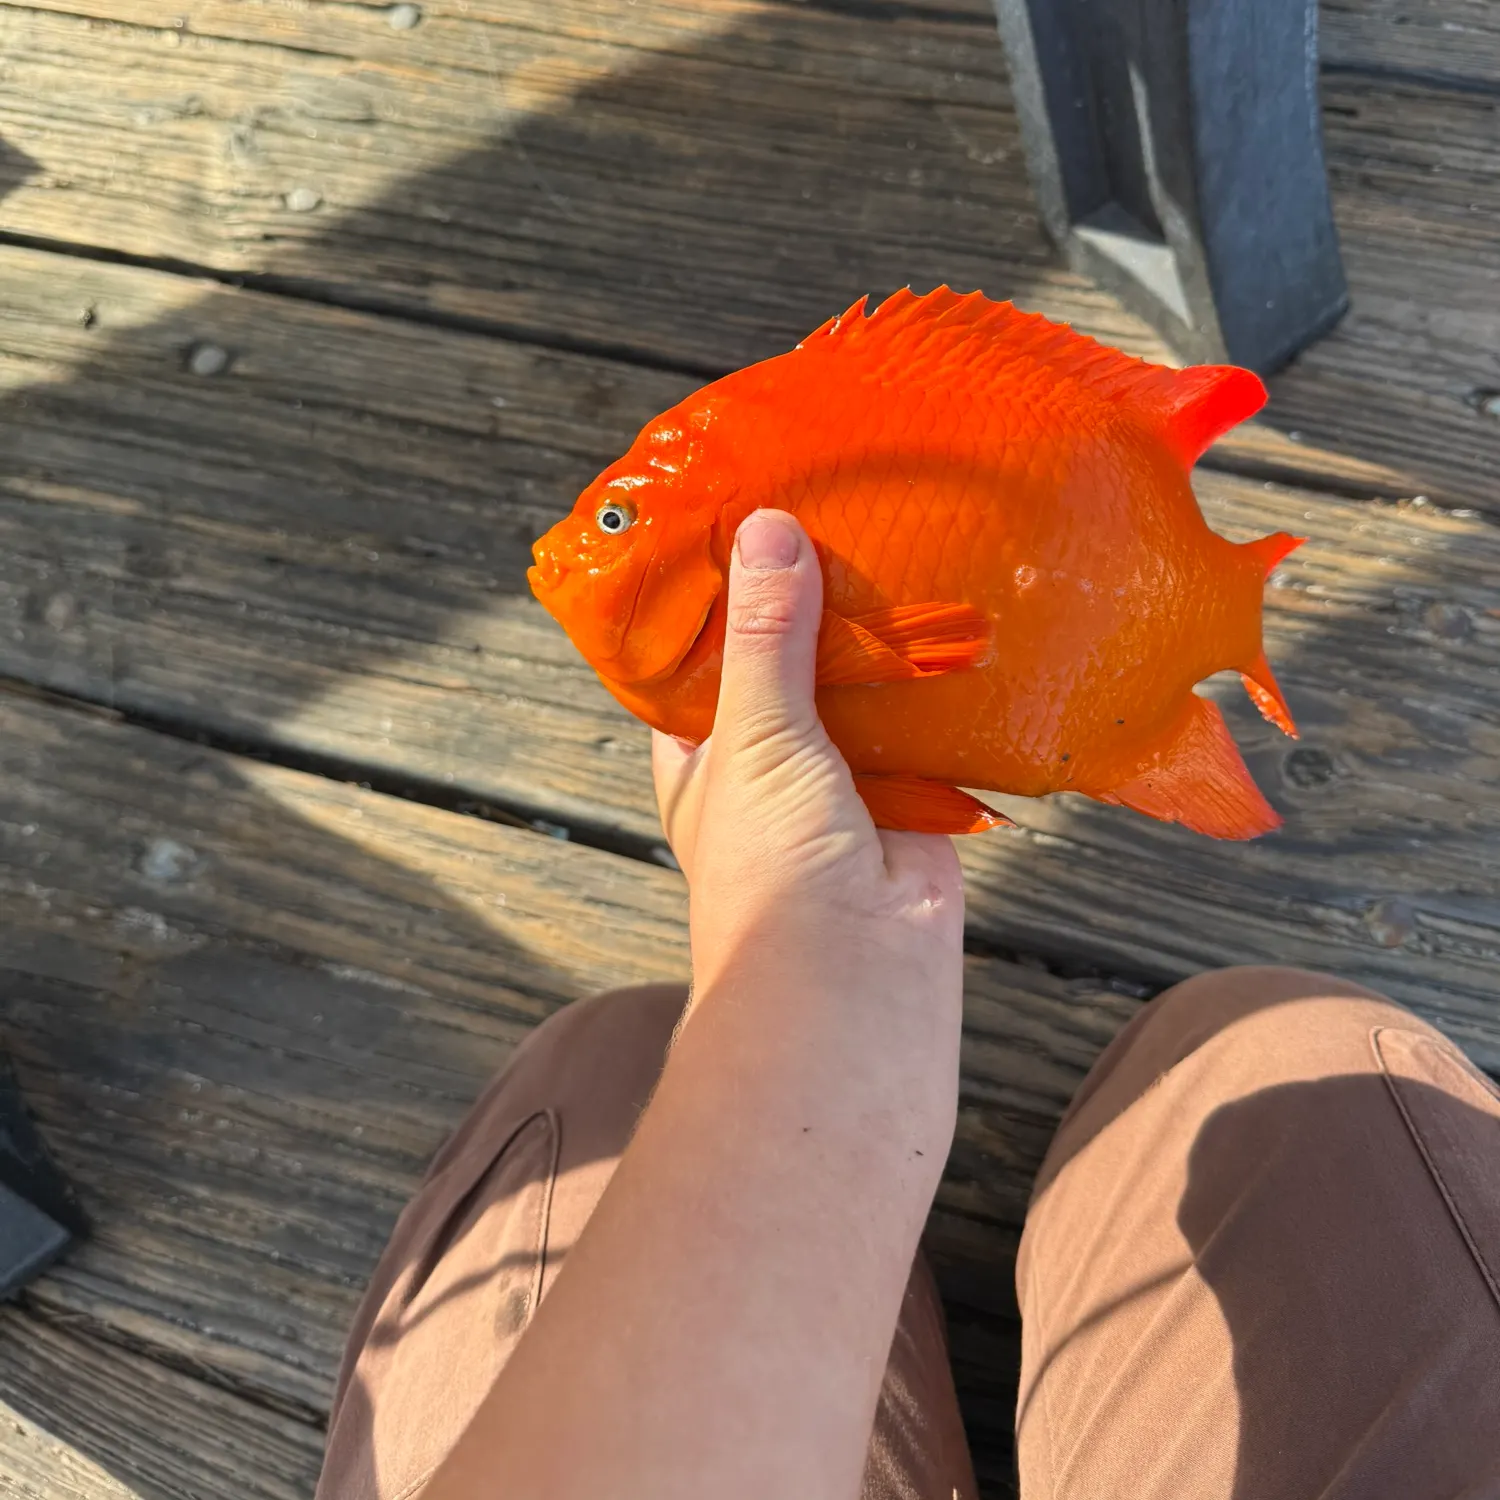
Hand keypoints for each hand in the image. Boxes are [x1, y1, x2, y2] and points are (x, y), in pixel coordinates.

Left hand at [652, 509, 964, 1136]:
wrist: (857, 981)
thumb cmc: (771, 871)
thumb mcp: (753, 737)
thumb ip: (764, 639)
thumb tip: (766, 531)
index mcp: (701, 751)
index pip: (692, 655)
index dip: (708, 593)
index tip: (732, 515)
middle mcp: (767, 757)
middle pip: (783, 658)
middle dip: (804, 599)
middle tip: (829, 504)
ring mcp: (840, 772)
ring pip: (856, 683)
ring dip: (874, 631)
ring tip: (894, 532)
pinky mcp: (910, 787)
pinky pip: (921, 715)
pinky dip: (934, 674)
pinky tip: (953, 605)